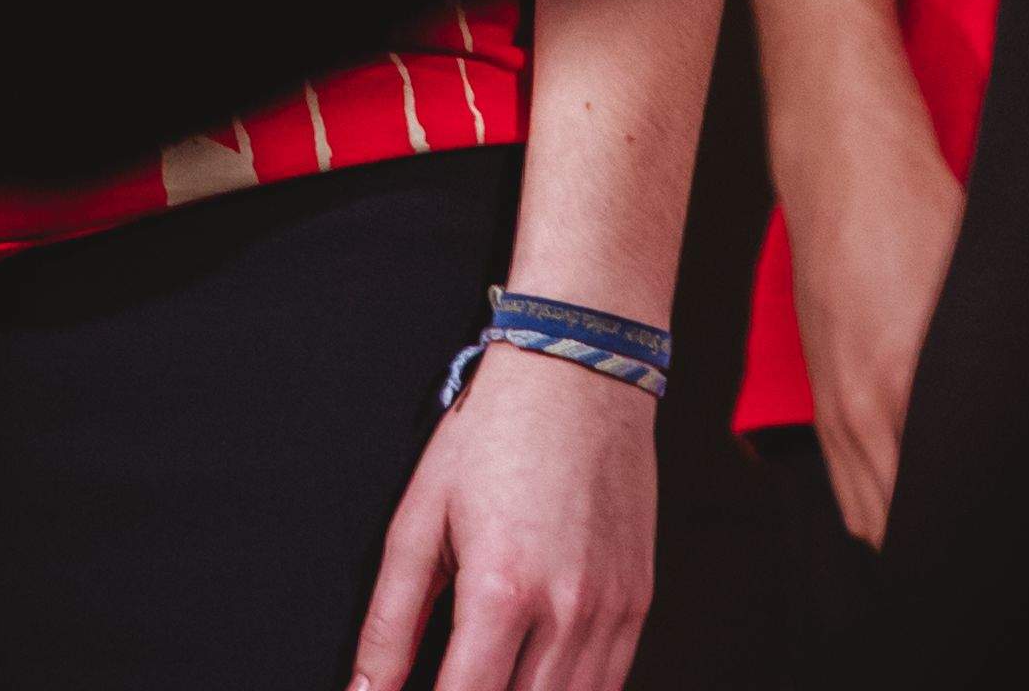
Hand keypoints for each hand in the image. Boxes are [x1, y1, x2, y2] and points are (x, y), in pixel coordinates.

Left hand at [351, 340, 657, 690]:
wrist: (578, 369)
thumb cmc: (492, 434)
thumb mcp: (419, 519)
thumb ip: (389, 621)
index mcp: (500, 589)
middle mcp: (566, 610)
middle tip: (455, 683)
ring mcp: (611, 610)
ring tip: (489, 680)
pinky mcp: (639, 602)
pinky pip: (609, 683)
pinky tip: (534, 680)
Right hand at [777, 75, 967, 546]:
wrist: (842, 163)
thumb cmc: (912, 217)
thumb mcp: (970, 301)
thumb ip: (981, 381)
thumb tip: (1010, 438)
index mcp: (893, 393)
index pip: (916, 507)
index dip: (951, 536)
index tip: (984, 550)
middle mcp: (852, 405)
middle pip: (879, 518)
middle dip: (919, 544)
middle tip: (965, 556)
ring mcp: (827, 392)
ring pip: (851, 497)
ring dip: (884, 524)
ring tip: (927, 548)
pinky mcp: (817, 374)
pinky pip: (834, 460)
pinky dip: (858, 490)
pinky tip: (883, 501)